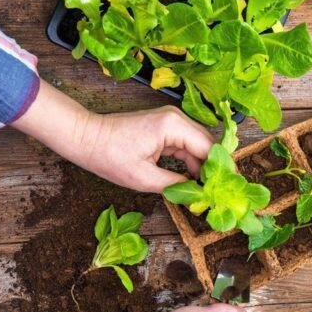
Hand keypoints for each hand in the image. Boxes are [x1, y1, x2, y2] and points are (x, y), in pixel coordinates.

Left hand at [12, 80, 214, 192]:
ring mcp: (172, 120)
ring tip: (206, 188)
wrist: (86, 137)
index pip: (209, 148)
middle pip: (208, 144)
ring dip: (203, 165)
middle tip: (217, 191)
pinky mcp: (166, 127)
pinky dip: (192, 160)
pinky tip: (193, 178)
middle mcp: (177, 118)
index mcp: (173, 126)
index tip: (225, 189)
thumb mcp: (144, 179)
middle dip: (214, 168)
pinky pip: (187, 144)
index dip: (219, 169)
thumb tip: (197, 193)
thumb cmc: (109, 157)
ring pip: (199, 145)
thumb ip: (176, 184)